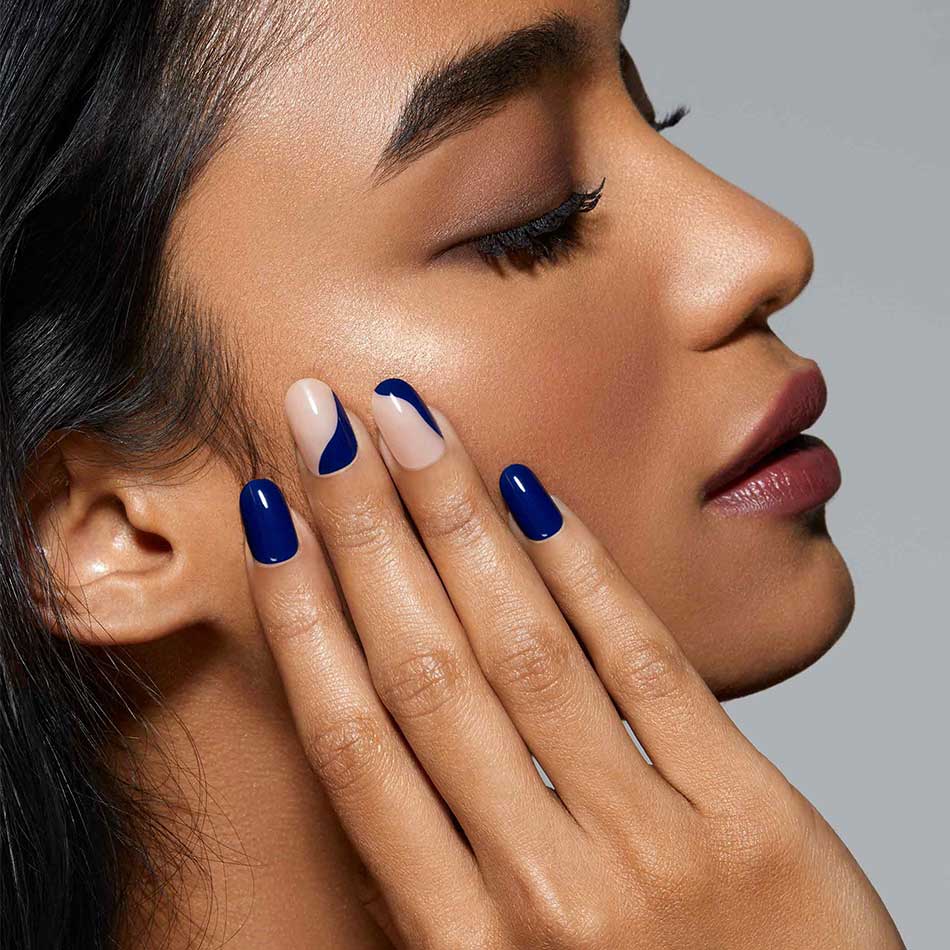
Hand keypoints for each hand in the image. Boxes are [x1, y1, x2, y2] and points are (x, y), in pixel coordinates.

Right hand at [239, 376, 903, 949]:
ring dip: (457, 520)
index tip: (271, 516)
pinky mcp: (753, 819)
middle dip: (363, 528)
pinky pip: (650, 667)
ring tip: (411, 423)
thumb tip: (376, 746)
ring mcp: (652, 847)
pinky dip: (586, 572)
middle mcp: (540, 890)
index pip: (354, 743)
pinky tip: (535, 492)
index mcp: (460, 944)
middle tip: (324, 419)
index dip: (304, 615)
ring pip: (526, 649)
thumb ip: (433, 884)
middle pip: (425, 668)